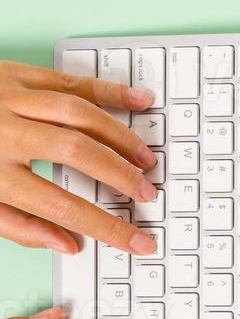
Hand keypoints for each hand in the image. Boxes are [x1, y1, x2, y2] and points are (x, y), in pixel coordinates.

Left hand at [0, 59, 157, 255]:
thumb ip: (17, 227)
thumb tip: (66, 244)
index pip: (61, 208)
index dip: (107, 228)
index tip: (138, 241)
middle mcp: (2, 133)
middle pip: (77, 153)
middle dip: (120, 177)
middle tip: (146, 194)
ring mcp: (8, 99)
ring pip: (79, 114)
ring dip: (119, 137)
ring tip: (145, 159)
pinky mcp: (13, 74)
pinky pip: (69, 79)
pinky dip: (108, 90)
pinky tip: (137, 101)